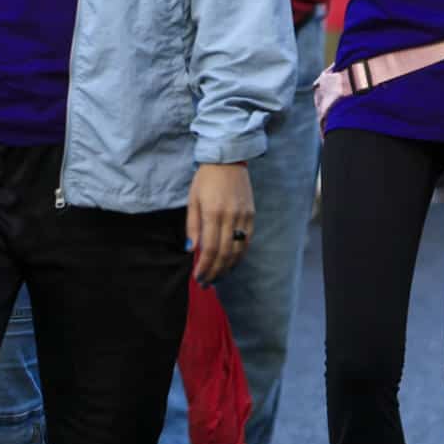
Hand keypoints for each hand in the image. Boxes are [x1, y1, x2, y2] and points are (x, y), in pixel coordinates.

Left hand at [187, 162, 253, 284]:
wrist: (228, 160)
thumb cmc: (206, 179)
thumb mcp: (193, 199)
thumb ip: (192, 225)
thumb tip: (192, 249)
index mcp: (213, 212)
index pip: (211, 248)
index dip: (205, 267)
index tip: (198, 277)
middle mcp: (230, 216)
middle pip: (225, 254)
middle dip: (215, 272)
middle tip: (207, 283)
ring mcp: (244, 216)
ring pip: (239, 251)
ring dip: (228, 268)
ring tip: (217, 278)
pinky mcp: (252, 215)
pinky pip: (247, 241)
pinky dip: (239, 256)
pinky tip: (230, 264)